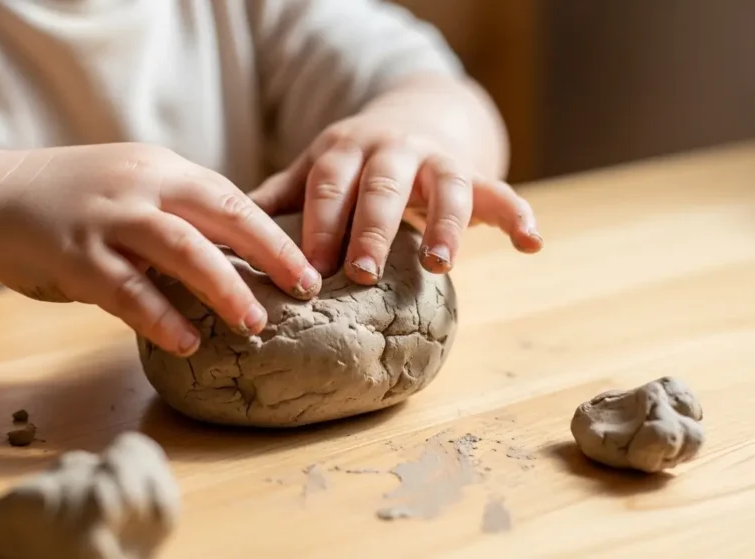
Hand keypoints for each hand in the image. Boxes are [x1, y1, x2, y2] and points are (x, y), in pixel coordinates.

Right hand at [0, 143, 321, 355]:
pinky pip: (125, 289)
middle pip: (219, 214)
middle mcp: (139, 185)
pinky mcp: (72, 254)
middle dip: (269, 253)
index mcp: (161, 168)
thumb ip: (180, 216)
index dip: (274, 233)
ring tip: (253, 322)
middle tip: (305, 290)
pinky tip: (187, 341)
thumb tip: (243, 256)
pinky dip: (159, 316)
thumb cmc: (78, 202)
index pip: (231, 196)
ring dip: (222, 286)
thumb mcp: (133, 190)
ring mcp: (105, 217)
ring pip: (178, 248)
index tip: (309, 267)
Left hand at [250, 112, 542, 282]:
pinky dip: (518, 214)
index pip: (327, 186)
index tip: (307, 270)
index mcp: (343, 151)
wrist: (417, 116)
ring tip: (443, 264)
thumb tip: (220, 238)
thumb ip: (279, 198)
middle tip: (360, 271)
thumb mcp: (317, 169)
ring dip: (444, 223)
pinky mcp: (473, 172)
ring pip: (443, 185)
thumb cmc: (356, 161)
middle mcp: (390, 150)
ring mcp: (434, 159)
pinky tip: (533, 243)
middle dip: (371, 228)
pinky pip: (499, 191)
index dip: (317, 226)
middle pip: (380, 186)